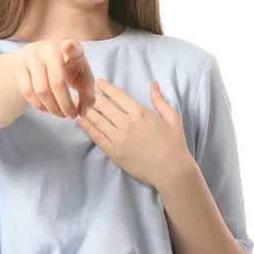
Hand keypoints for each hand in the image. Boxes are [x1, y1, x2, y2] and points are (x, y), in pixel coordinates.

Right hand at [15, 39, 95, 118]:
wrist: (44, 58)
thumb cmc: (70, 69)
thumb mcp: (83, 78)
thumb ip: (88, 95)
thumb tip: (81, 113)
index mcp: (72, 48)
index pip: (71, 46)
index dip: (70, 47)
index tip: (69, 46)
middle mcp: (50, 48)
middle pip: (57, 82)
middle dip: (65, 104)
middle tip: (71, 116)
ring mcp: (32, 54)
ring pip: (41, 89)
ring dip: (52, 108)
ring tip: (60, 114)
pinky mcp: (19, 64)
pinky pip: (27, 91)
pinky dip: (39, 105)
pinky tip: (47, 109)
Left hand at [74, 79, 194, 189]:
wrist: (171, 171)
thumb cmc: (174, 144)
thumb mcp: (172, 118)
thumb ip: (160, 100)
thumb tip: (153, 84)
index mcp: (140, 113)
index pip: (118, 96)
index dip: (106, 88)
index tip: (98, 82)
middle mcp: (126, 123)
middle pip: (104, 105)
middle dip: (93, 97)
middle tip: (83, 92)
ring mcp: (118, 138)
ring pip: (98, 119)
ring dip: (87, 109)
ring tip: (79, 103)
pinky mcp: (113, 152)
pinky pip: (96, 136)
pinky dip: (87, 126)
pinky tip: (81, 120)